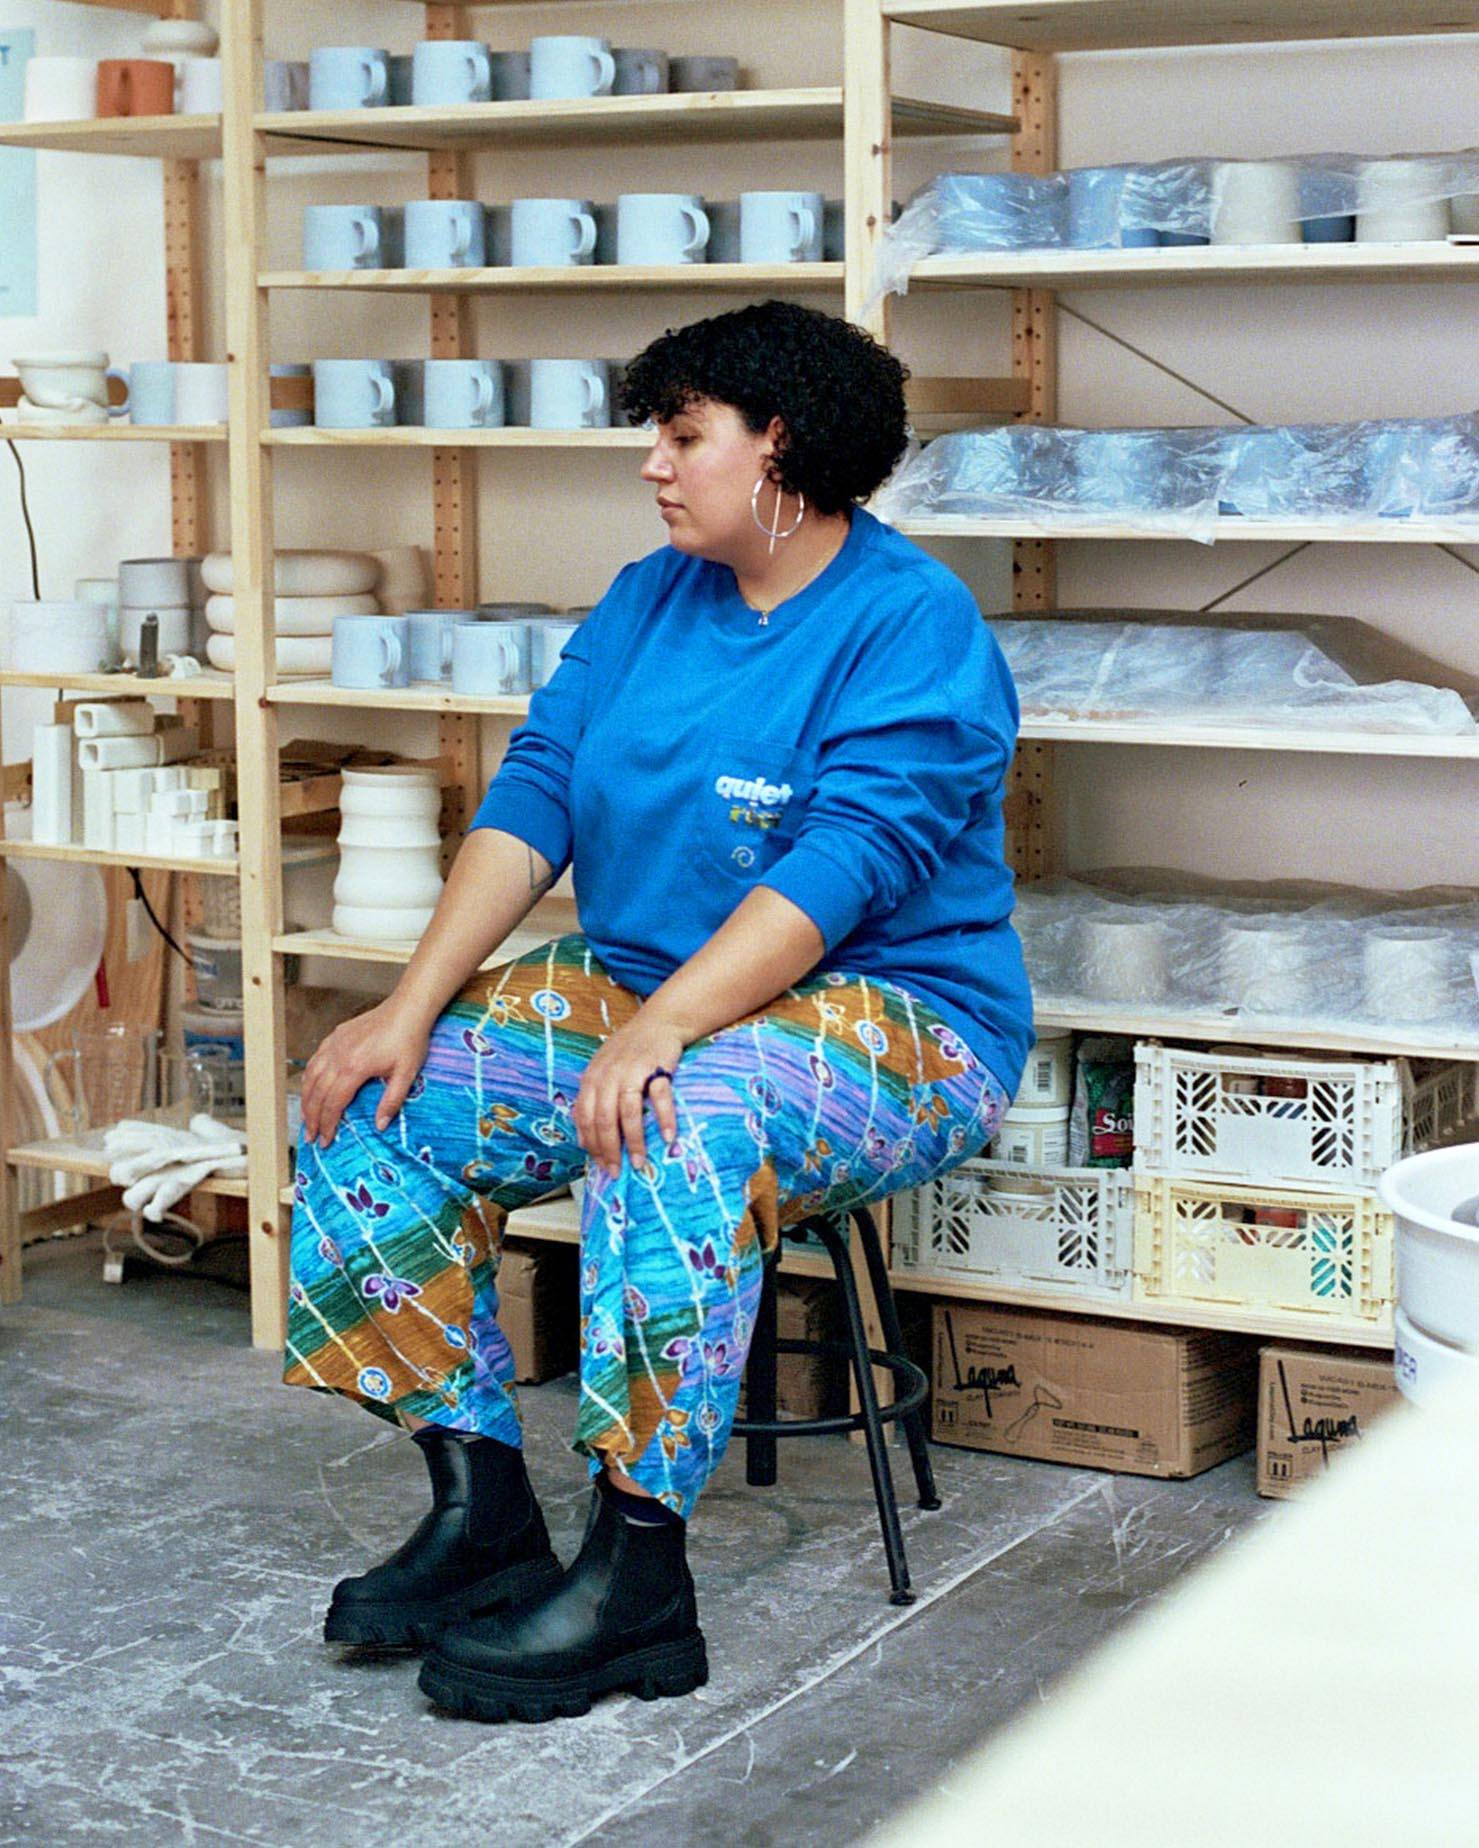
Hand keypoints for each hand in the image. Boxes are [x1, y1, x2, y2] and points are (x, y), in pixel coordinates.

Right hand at [299, 995, 431, 1148]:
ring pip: (310, 1077)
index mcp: (354, 1068)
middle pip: (316, 1094)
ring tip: (306, 1118)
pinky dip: (308, 1078)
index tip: (326, 1141)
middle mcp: (338, 1056)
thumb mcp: (407, 1074)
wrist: (407, 1008)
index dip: (327, 1125)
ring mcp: (334, 1045)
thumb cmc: (409, 1039)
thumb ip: (392, 1101)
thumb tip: (380, 1125)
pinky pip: (314, 1061)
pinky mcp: (335, 1036)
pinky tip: (309, 1088)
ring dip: (306, 1100)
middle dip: (311, 1118)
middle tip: (310, 1137)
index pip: (333, 1104)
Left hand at [573, 1014, 684, 1179]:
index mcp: (592, 1078)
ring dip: (634, 1142)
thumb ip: (591, 1101)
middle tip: (618, 1171)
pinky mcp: (657, 1067)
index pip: (585, 1118)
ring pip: (628, 1112)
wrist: (658, 1022)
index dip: (592, 1145)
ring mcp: (632, 1071)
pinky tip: (668, 1137)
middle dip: (610, 1150)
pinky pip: (660, 1097)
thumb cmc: (628, 1052)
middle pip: (604, 1119)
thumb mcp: (601, 1072)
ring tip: (640, 1162)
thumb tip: (583, 1140)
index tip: (602, 1165)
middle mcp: (608, 1075)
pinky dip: (665, 1119)